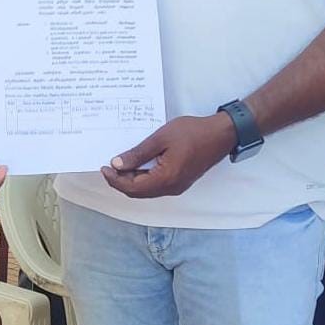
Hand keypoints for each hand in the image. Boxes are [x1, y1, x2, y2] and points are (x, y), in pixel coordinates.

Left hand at [101, 114, 235, 198]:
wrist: (220, 134)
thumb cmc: (192, 133)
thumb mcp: (160, 138)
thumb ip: (138, 153)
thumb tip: (117, 165)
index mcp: (165, 179)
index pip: (133, 188)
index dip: (115, 180)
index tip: (104, 168)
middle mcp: (171, 188)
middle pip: (139, 192)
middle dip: (121, 182)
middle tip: (108, 166)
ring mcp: (177, 186)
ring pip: (147, 190)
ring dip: (132, 180)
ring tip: (120, 164)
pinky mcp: (180, 180)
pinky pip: (156, 185)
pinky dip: (143, 178)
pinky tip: (137, 164)